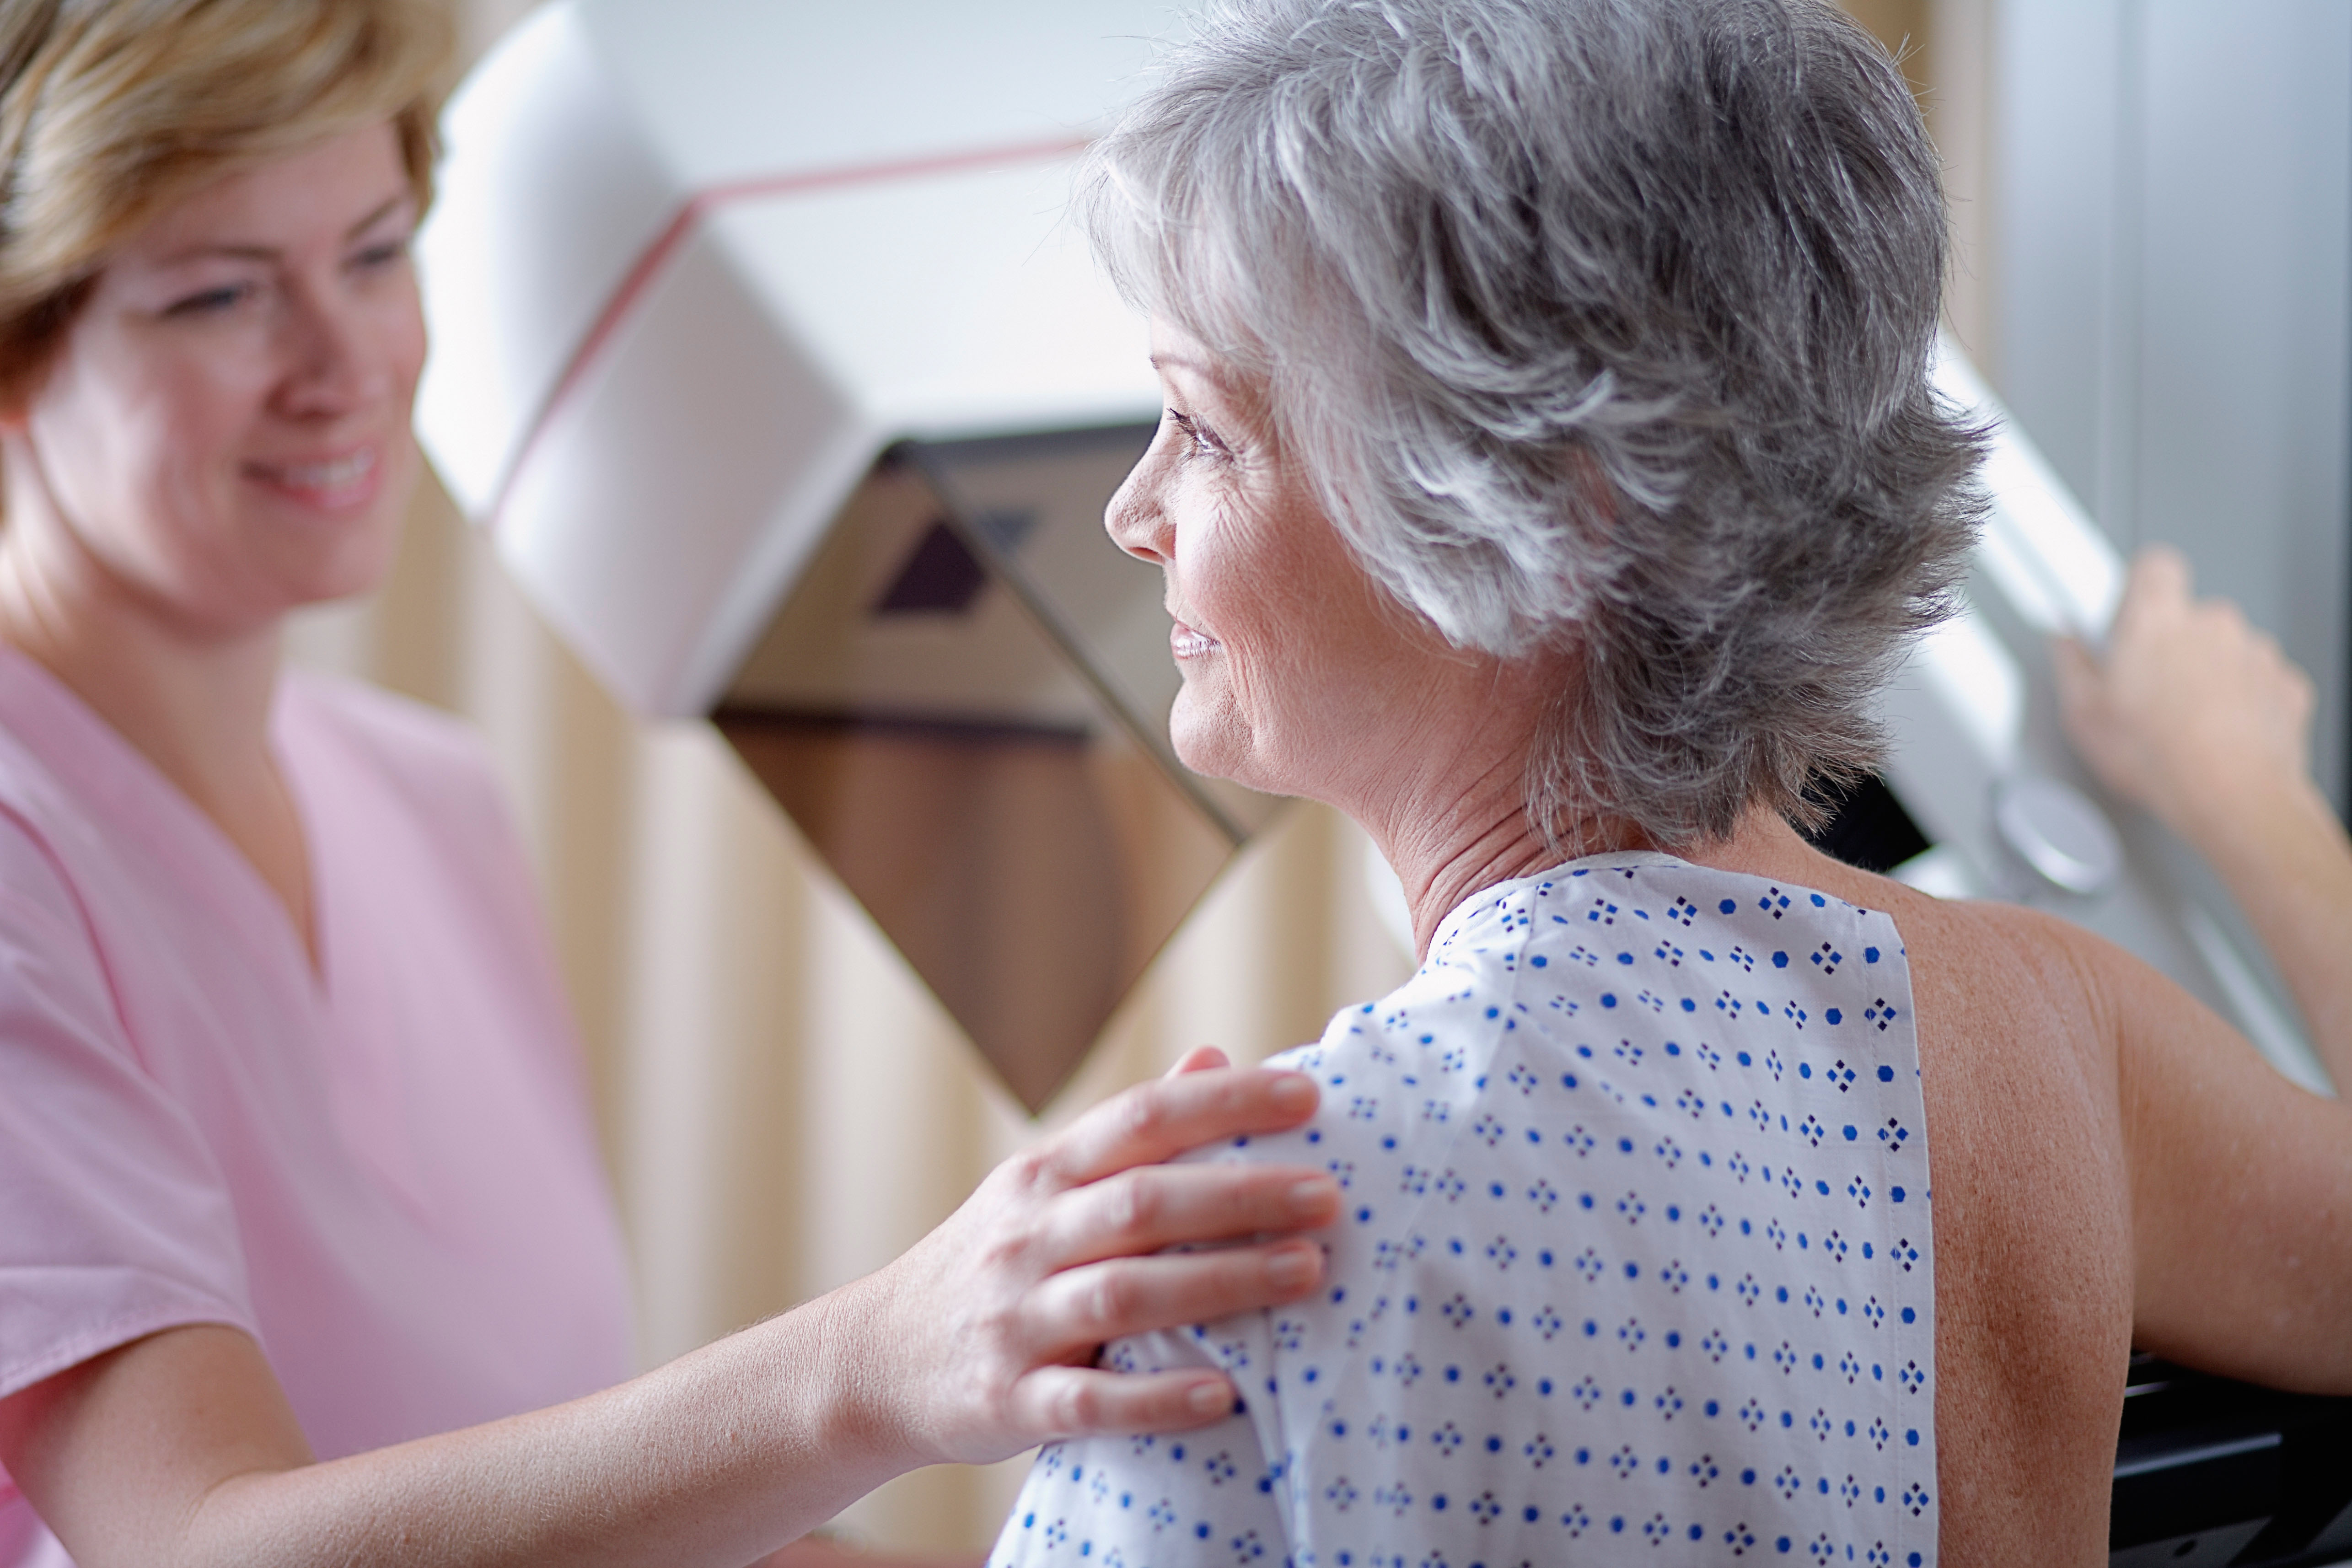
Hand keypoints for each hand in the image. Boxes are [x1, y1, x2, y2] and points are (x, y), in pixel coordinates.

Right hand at [833, 1049, 1336, 1467]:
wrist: (875, 1361)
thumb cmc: (993, 1264)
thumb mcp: (1044, 1186)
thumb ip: (1129, 1133)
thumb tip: (1215, 1056)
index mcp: (1045, 1176)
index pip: (1140, 1118)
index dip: (1224, 1102)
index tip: (1308, 1096)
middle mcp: (1027, 1238)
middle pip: (1142, 1203)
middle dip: (1240, 1194)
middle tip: (1330, 1196)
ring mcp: (1015, 1321)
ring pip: (1122, 1294)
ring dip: (1220, 1283)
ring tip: (1306, 1272)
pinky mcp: (1008, 1401)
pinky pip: (1087, 1401)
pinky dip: (1155, 1397)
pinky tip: (1221, 1394)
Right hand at [2055, 546, 2314, 841]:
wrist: (2234, 799)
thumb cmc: (2163, 760)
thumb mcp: (2083, 715)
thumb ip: (2071, 664)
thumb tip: (2067, 646)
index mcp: (2158, 619)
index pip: (2152, 565)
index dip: (2136, 588)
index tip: (2120, 617)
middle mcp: (2213, 623)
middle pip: (2187, 615)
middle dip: (2167, 645)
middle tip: (2144, 687)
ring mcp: (2255, 652)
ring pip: (2223, 650)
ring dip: (2204, 675)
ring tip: (2180, 721)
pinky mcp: (2285, 684)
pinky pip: (2256, 681)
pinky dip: (2240, 702)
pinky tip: (2216, 734)